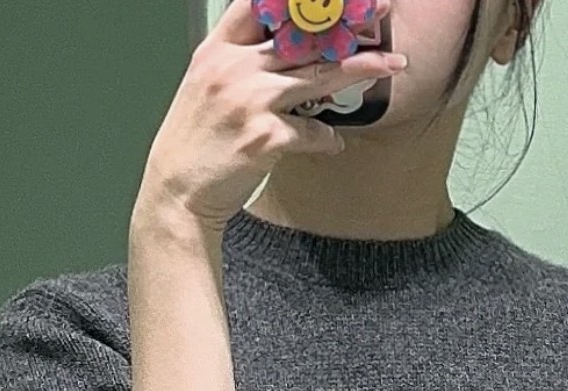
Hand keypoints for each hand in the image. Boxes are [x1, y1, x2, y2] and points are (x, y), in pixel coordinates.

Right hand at [136, 0, 405, 232]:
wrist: (177, 195)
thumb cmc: (196, 145)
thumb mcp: (206, 88)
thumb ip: (240, 63)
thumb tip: (286, 52)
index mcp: (216, 50)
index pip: (259, 4)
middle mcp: (233, 68)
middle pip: (301, 36)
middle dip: (346, 23)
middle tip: (380, 14)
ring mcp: (250, 101)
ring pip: (318, 75)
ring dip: (360, 70)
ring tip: (390, 65)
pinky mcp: (265, 137)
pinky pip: (312, 130)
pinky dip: (327, 137)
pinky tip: (333, 142)